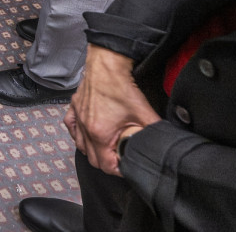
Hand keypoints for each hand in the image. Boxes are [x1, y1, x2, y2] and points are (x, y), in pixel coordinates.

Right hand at [65, 46, 161, 175]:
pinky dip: (77, 134)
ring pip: (80, 145)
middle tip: (119, 160)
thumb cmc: (119, 85)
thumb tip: (165, 139)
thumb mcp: (143, 112)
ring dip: (92, 151)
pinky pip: (70, 128)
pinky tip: (86, 134)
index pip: (105, 165)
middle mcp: (85, 128)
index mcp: (100, 133)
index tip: (126, 167)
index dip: (118, 170)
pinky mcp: (73, 107)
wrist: (106, 64)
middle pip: (92, 159)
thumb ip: (154, 129)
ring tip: (106, 149)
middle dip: (106, 163)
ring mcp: (77, 117)